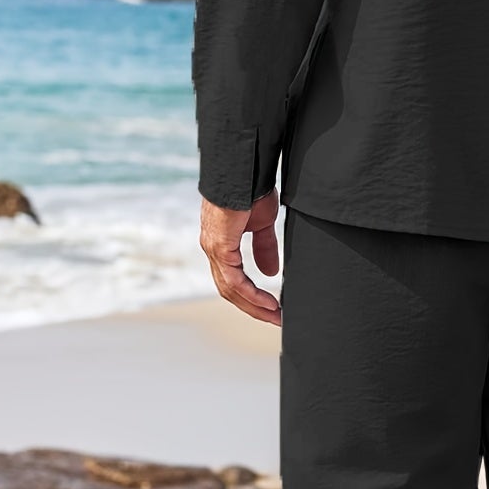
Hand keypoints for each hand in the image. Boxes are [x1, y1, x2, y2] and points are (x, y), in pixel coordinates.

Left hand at [199, 191, 281, 325]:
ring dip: (253, 305)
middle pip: (230, 290)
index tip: (271, 307)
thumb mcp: (262, 224)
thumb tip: (270, 272)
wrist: (243, 170)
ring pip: (230, 289)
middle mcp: (213, 249)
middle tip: (274, 319)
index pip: (232, 279)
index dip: (251, 296)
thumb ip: (264, 248)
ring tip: (274, 314)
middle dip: (253, 307)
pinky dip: (251, 293)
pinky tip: (267, 301)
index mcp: (221, 243)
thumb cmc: (250, 189)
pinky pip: (234, 279)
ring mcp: (214, 248)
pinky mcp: (220, 246)